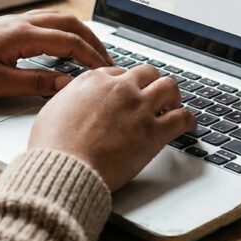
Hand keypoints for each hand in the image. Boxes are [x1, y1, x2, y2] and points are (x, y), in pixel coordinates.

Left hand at [0, 10, 111, 101]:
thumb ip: (36, 83)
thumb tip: (67, 84)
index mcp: (21, 35)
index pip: (69, 42)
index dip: (92, 57)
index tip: (107, 72)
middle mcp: (20, 23)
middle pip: (70, 24)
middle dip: (93, 41)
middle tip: (108, 61)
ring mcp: (13, 22)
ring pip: (57, 20)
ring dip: (79, 34)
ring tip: (92, 53)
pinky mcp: (6, 28)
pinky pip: (44, 23)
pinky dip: (62, 32)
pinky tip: (63, 46)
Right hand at [28, 64, 196, 190]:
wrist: (64, 167)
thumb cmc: (53, 146)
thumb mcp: (52, 110)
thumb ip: (68, 99)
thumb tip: (70, 99)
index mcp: (94, 80)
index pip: (119, 73)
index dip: (126, 84)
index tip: (129, 94)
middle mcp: (120, 88)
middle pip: (147, 74)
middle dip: (152, 84)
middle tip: (154, 96)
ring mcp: (139, 107)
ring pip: (169, 87)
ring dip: (172, 96)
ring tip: (173, 106)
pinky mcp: (153, 131)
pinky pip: (182, 117)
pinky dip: (189, 119)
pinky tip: (189, 124)